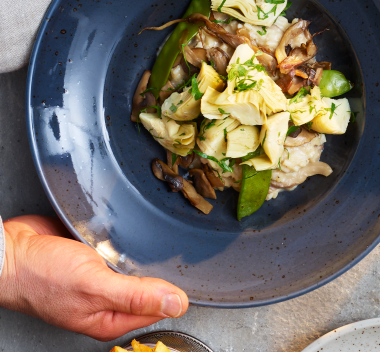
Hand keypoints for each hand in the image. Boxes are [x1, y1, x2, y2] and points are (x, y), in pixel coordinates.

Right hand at [0, 215, 187, 340]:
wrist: (9, 250)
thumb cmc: (39, 276)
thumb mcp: (93, 287)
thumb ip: (136, 296)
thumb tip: (176, 305)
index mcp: (110, 319)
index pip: (157, 310)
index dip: (173, 293)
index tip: (188, 276)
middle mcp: (107, 302)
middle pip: (150, 288)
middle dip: (161, 271)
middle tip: (172, 252)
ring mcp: (101, 279)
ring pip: (137, 267)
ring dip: (144, 254)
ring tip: (150, 241)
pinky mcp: (94, 257)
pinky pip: (121, 250)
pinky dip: (126, 241)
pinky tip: (129, 234)